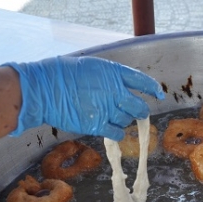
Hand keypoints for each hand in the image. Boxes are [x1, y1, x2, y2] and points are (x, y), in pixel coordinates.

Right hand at [3, 56, 164, 140]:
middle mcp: (115, 91)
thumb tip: (121, 87)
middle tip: (135, 113)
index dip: (152, 88)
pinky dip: (116, 133)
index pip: (141, 80)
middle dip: (140, 111)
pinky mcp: (98, 125)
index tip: (158, 93)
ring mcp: (107, 109)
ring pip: (128, 121)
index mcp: (113, 73)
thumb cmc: (63, 74)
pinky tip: (108, 128)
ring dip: (123, 120)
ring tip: (110, 116)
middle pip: (140, 106)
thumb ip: (109, 78)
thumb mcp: (91, 67)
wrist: (45, 89)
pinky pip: (117, 133)